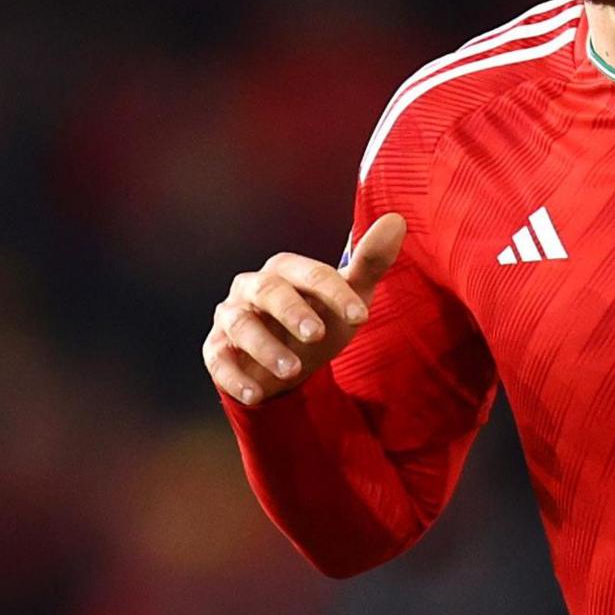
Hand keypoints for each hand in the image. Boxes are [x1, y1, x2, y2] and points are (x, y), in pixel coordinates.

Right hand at [204, 213, 403, 404]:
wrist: (286, 362)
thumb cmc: (318, 321)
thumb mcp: (348, 297)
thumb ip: (370, 262)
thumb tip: (397, 220)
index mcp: (285, 270)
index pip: (310, 273)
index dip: (336, 294)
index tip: (361, 317)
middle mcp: (252, 287)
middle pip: (269, 290)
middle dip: (292, 311)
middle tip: (316, 334)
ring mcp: (231, 318)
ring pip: (241, 325)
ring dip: (265, 348)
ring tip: (291, 371)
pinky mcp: (217, 350)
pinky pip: (220, 361)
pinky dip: (236, 378)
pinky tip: (256, 395)